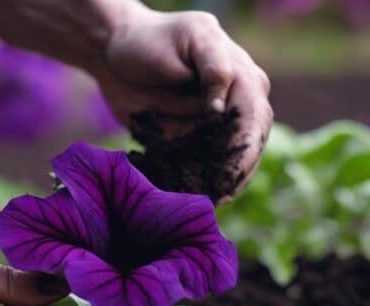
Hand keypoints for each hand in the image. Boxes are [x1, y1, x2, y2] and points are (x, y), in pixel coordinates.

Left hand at [91, 6, 272, 200]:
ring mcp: (211, 128)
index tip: (231, 174)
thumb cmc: (154, 37)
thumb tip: (221, 105)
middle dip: (238, 174)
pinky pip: (197, 169)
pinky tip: (189, 201)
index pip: (255, 119)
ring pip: (226, 163)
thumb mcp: (192, 36)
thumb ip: (214, 64)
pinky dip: (194, 185)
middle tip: (222, 198)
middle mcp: (234, 107)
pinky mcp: (187, 143)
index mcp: (243, 79)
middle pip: (248, 146)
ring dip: (221, 185)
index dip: (247, 150)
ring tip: (208, 206)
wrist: (114, 52)